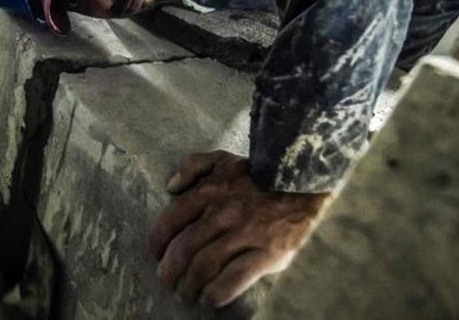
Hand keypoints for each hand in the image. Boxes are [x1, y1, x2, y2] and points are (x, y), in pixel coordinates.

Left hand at [146, 150, 329, 308]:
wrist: (302, 184)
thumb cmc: (258, 175)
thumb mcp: (223, 159)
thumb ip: (193, 165)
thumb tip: (171, 187)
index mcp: (209, 192)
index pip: (170, 221)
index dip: (157, 243)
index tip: (155, 255)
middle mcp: (223, 213)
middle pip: (184, 249)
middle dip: (169, 271)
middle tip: (168, 281)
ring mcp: (246, 233)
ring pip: (204, 266)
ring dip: (189, 285)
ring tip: (187, 294)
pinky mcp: (268, 253)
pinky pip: (235, 278)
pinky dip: (216, 293)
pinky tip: (209, 299)